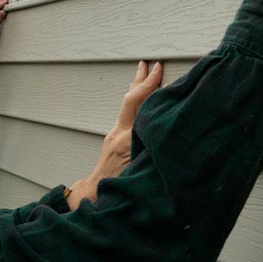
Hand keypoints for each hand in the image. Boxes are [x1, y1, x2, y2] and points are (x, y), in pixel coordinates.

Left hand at [66, 61, 162, 209]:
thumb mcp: (138, 174)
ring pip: (128, 104)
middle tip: (154, 65)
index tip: (163, 75)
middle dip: (142, 81)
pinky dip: (136, 100)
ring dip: (137, 87)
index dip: (151, 89)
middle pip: (130, 100)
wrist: (95, 196)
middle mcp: (118, 134)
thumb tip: (167, 140)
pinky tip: (140, 95)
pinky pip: (128, 113)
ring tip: (143, 70)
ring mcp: (115, 135)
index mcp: (126, 141)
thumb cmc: (118, 190)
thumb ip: (150, 155)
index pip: (139, 107)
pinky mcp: (115, 139)